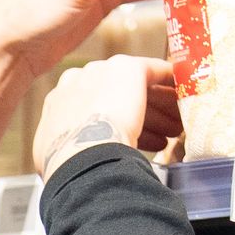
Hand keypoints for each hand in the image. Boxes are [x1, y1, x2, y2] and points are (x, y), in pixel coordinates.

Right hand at [36, 55, 176, 172]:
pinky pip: (154, 71)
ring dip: (160, 110)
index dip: (114, 126)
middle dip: (141, 117)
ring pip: (138, 89)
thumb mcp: (54, 155)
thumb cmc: (69, 165)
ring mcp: (102, 71)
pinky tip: (181, 91)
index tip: (130, 141)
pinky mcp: (128, 68)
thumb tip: (68, 163)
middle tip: (162, 135)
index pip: (93, 110)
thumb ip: (65, 147)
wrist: (81, 152)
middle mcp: (77, 81)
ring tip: (175, 129)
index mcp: (58, 102)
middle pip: (116, 96)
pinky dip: (169, 80)